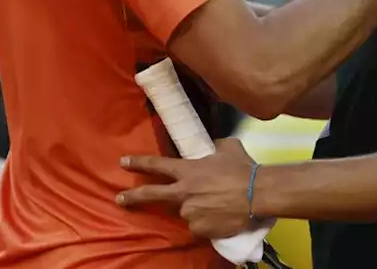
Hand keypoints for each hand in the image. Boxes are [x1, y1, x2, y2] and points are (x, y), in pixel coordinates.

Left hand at [117, 137, 257, 239]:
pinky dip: (206, 223)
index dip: (138, 162)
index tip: (123, 162)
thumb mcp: (227, 147)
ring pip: (185, 212)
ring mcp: (190, 212)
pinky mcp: (200, 229)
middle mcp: (183, 192)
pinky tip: (220, 217)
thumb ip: (214, 146)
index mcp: (188, 170)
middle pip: (152, 195)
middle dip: (133, 197)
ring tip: (216, 204)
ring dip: (195, 208)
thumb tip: (212, 146)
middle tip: (119, 199)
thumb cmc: (242, 168)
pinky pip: (199, 226)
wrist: (256, 194)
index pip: (157, 165)